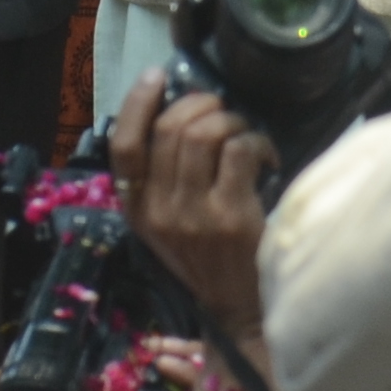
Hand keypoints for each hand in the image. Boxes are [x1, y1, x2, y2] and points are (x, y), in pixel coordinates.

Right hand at [108, 66, 280, 331]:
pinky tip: (267, 159)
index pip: (123, 148)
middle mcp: (159, 212)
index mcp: (138, 210)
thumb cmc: (211, 258)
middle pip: (171, 129)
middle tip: (227, 117)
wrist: (242, 314)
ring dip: (234, 123)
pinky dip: (258, 143)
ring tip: (248, 139)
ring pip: (205, 134)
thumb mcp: (171, 223)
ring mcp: (193, 216)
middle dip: (204, 107)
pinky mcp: (230, 218)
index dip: (137, 104)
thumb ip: (166, 178)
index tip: (157, 77)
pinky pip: (238, 150)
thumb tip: (182, 112)